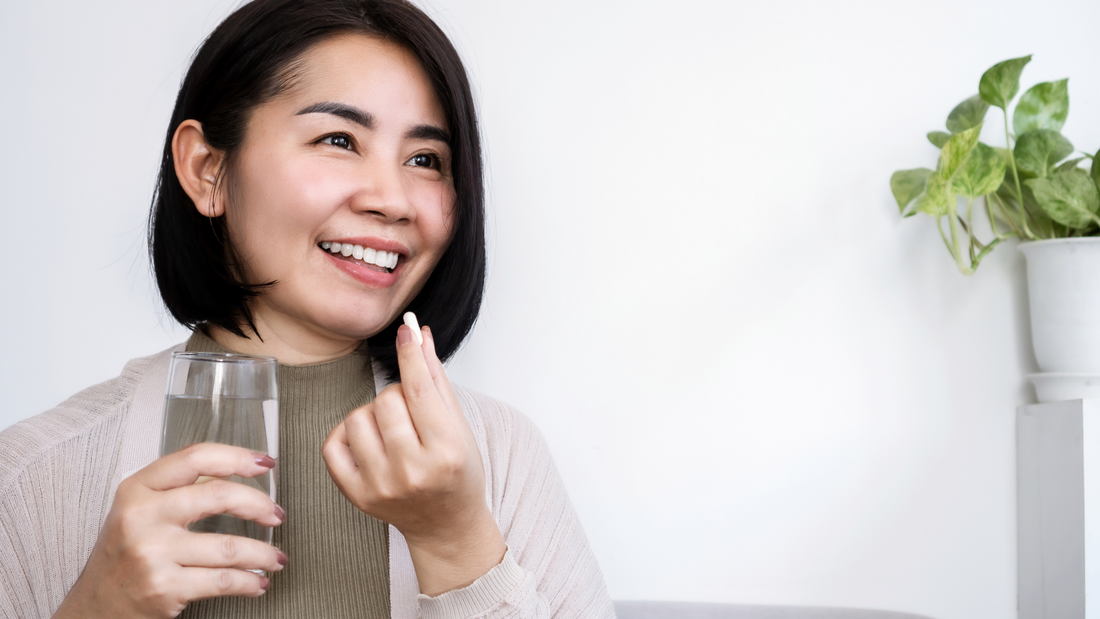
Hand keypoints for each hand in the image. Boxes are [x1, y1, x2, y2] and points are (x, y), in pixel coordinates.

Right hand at [53, 443, 286, 618]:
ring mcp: (152, 553)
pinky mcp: (164, 588)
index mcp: (137, 488)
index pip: (196, 458)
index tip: (266, 463)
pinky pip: (223, 581)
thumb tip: (236, 474)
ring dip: (263, 553)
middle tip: (277, 515)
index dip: (238, 457)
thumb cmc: (124, 555)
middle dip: (259, 505)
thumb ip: (178, 489)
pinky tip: (258, 581)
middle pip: (219, 495)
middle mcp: (142, 516)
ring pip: (229, 546)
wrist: (93, 608)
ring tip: (275, 558)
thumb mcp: (137, 510)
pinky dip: (250, 582)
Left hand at [322, 324, 506, 595]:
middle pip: (386, 401)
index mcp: (446, 451)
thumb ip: (436, 379)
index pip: (421, 391)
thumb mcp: (458, 426)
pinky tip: (368, 441)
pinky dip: (347, 434)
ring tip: (392, 431)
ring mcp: (381, 485)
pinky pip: (333, 443)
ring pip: (357, 417)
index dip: (411, 356)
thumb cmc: (457, 471)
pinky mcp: (357, 495)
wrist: (446, 524)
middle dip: (398, 396)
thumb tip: (418, 334)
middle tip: (411, 414)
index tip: (405, 333)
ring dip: (373, 415)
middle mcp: (412, 471)